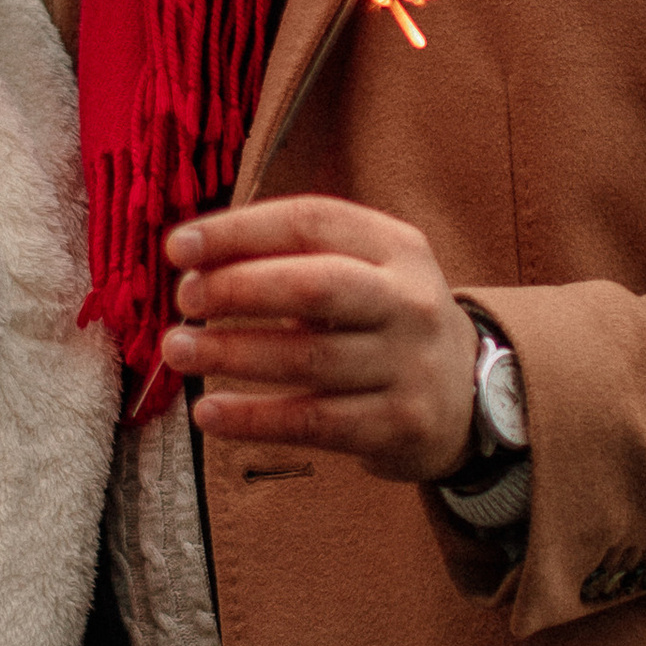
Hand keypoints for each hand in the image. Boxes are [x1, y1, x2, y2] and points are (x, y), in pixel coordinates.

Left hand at [160, 198, 479, 484]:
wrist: (468, 396)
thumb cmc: (383, 322)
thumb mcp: (363, 271)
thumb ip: (291, 258)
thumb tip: (193, 260)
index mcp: (396, 246)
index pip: (312, 221)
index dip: (240, 230)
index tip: (179, 247)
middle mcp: (409, 301)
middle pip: (315, 285)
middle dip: (239, 288)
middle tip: (186, 299)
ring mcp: (408, 365)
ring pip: (308, 358)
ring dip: (231, 354)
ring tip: (178, 351)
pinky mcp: (398, 423)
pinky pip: (313, 422)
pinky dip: (253, 418)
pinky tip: (209, 413)